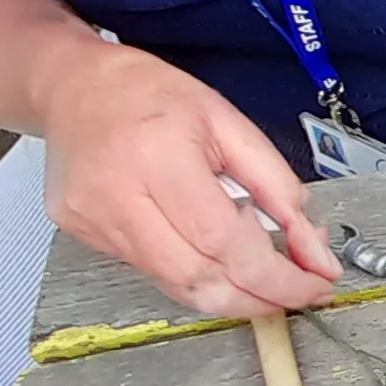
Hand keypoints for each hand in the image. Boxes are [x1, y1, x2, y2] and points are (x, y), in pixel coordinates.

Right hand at [37, 43, 339, 317]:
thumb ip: (278, 189)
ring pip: (178, 288)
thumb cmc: (148, 95)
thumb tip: (314, 249)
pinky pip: (155, 275)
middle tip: (297, 293)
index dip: (277, 277)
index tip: (314, 285)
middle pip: (200, 279)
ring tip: (266, 284)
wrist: (71, 87)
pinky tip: (218, 262)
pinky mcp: (86, 237)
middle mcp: (118, 197)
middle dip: (259, 298)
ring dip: (232, 295)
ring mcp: (95, 223)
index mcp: (158, 158)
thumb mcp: (229, 123)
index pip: (225, 242)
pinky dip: (197, 278)